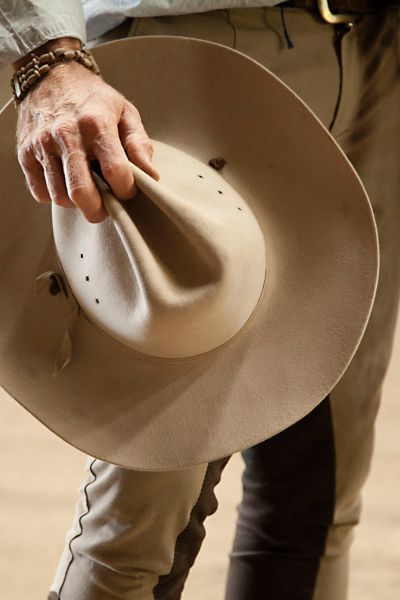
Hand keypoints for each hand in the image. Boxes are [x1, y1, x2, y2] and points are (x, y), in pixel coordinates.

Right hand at [15, 41, 157, 222]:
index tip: (127, 191)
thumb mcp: (125, 112)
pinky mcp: (25, 152)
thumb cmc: (94, 99)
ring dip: (76, 203)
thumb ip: (139, 145)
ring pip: (60, 197)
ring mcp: (42, 144)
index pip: (115, 172)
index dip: (126, 191)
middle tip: (106, 208)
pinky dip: (55, 195)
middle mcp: (67, 134)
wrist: (51, 74)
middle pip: (82, 193)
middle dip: (98, 211)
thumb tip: (150, 177)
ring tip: (86, 190)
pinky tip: (66, 182)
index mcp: (96, 124)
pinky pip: (41, 192)